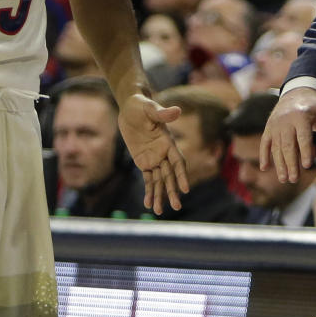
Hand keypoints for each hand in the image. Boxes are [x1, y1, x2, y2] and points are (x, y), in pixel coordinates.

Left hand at [118, 94, 189, 214]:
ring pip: (159, 181)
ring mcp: (154, 158)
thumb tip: (177, 111)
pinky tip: (148, 204)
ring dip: (159, 195)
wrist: (130, 107)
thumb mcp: (150, 107)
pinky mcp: (143, 161)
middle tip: (176, 206)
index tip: (185, 189)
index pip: (177, 162)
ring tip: (158, 211)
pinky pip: (148, 179)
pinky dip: (148, 191)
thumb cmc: (141, 105)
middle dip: (172, 191)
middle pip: (170, 175)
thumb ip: (162, 113)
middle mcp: (163, 153)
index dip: (181, 175)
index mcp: (168, 142)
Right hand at [260, 86, 315, 183]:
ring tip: (284, 179)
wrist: (297, 91)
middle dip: (291, 163)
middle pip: (288, 145)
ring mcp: (276, 124)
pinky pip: (265, 142)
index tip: (307, 166)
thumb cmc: (315, 106)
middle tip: (294, 179)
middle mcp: (286, 120)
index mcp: (301, 116)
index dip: (305, 151)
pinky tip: (264, 168)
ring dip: (279, 164)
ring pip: (276, 146)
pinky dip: (264, 155)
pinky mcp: (269, 127)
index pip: (303, 137)